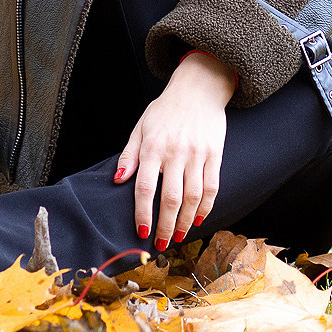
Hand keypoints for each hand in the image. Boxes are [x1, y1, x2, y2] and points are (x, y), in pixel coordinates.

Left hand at [115, 51, 235, 247]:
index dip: (143, 213)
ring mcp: (197, 153)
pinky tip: (199, 219)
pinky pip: (212, 186)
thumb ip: (129, 155)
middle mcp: (176, 152)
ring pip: (193, 196)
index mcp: (153, 147)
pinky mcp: (215, 153)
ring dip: (186, 221)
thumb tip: (117, 181)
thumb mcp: (141, 127)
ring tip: (180, 236)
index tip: (141, 232)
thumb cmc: (165, 110)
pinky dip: (206, 206)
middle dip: (166, 226)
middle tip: (162, 243)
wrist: (198, 89)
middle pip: (171, 198)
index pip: (145, 188)